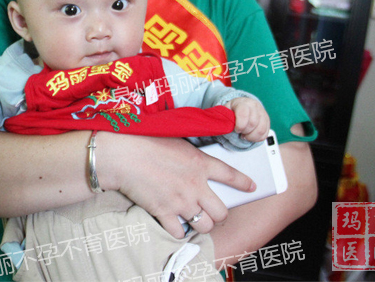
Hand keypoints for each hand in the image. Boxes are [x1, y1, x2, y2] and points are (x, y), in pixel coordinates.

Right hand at [99, 133, 256, 238]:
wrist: (123, 156)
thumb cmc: (146, 142)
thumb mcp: (177, 142)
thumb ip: (192, 156)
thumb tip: (199, 163)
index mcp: (200, 163)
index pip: (231, 176)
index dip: (244, 183)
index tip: (251, 187)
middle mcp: (195, 185)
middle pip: (221, 211)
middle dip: (219, 214)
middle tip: (212, 211)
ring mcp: (181, 201)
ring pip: (205, 225)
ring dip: (202, 225)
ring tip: (195, 219)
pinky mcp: (164, 213)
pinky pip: (180, 232)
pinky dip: (179, 231)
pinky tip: (175, 225)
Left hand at [225, 97, 269, 141]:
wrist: (244, 105)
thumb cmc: (234, 109)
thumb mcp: (226, 110)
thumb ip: (223, 117)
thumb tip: (220, 125)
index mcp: (243, 103)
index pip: (244, 114)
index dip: (240, 125)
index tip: (236, 129)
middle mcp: (255, 107)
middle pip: (253, 123)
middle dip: (245, 131)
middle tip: (240, 132)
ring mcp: (262, 114)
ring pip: (261, 130)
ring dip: (251, 136)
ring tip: (245, 135)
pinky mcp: (267, 121)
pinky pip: (265, 134)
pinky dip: (257, 138)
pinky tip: (251, 136)